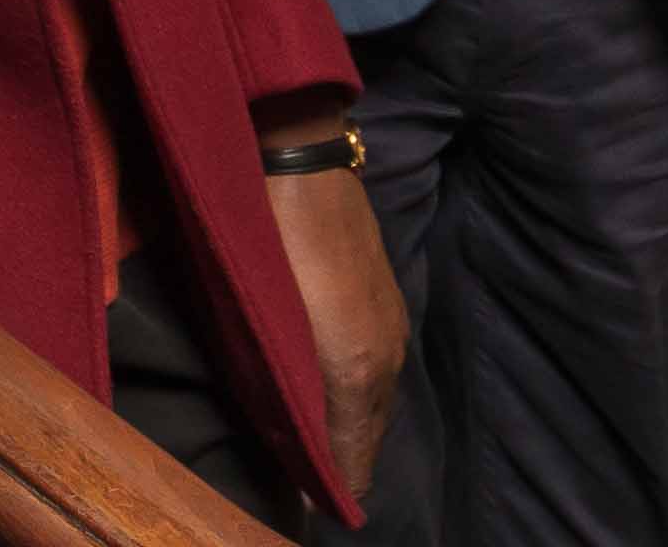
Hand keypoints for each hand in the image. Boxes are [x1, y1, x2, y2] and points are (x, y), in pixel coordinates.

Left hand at [265, 153, 405, 492]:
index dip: (337, 485)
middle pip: (371, 432)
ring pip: (377, 397)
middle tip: (323, 487)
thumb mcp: (278, 330)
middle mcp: (387, 353)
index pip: (356, 455)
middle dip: (350, 462)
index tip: (317, 508)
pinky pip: (378, 365)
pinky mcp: (384, 293)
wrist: (297, 160)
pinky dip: (362, 392)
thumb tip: (310, 461)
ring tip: (331, 448)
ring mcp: (390, 320)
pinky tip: (343, 391)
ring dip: (356, 427)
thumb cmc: (276, 245)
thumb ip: (297, 400)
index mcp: (363, 370)